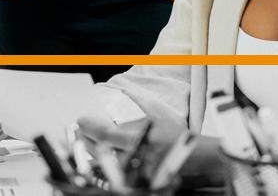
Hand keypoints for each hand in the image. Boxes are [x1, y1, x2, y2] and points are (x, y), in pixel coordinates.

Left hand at [76, 115, 223, 187]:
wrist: (199, 159)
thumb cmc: (178, 138)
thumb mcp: (158, 118)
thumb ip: (137, 109)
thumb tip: (119, 97)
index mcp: (141, 137)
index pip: (105, 134)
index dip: (88, 127)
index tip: (80, 121)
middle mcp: (138, 155)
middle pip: (100, 150)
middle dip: (85, 139)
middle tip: (78, 131)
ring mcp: (137, 171)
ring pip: (104, 164)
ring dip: (91, 153)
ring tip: (85, 143)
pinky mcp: (139, 182)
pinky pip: (114, 175)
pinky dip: (104, 166)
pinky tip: (98, 159)